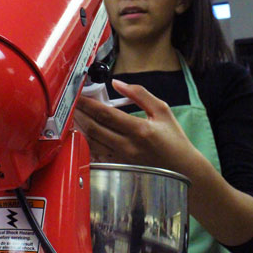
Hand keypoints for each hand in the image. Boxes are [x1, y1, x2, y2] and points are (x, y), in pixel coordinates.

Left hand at [75, 79, 252, 245]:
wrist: (183, 170)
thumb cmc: (174, 140)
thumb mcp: (162, 111)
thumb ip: (139, 94)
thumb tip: (117, 83)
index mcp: (139, 130)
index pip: (106, 114)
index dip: (88, 104)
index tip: (78, 95)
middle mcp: (127, 146)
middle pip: (94, 128)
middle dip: (79, 114)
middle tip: (69, 103)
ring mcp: (121, 160)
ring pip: (92, 143)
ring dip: (79, 129)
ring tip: (71, 116)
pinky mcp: (119, 168)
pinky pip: (96, 155)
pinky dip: (85, 144)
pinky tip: (79, 136)